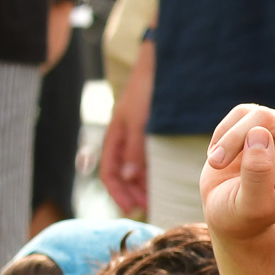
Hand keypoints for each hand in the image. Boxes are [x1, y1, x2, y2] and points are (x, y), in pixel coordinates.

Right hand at [100, 40, 153, 214]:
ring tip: (156, 197)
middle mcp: (124, 138)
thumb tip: (130, 178)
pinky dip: (152, 171)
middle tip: (149, 207)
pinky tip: (165, 179)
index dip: (119, 192)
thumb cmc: (147, 91)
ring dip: (143, 184)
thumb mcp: (141, 122)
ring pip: (136, 167)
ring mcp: (136, 135)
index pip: (110, 173)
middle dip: (132, 192)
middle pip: (123, 173)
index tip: (132, 208)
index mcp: (115, 136)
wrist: (157, 65)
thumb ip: (136, 149)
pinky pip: (147, 158)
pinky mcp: (150, 132)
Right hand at [200, 43, 274, 241]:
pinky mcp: (254, 119)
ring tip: (219, 164)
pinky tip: (219, 157)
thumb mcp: (251, 207)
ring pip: (260, 119)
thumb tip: (262, 136)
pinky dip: (224, 136)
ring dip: (234, 142)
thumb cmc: (244, 215)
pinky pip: (241, 117)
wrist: (226, 209)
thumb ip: (257, 176)